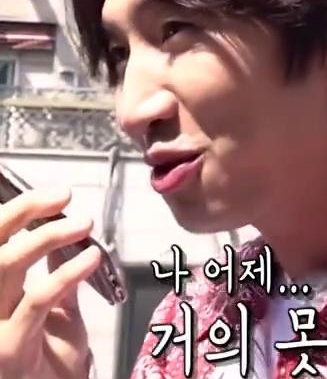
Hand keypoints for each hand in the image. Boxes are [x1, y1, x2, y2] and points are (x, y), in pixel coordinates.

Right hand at [0, 188, 101, 378]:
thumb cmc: (50, 360)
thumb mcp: (54, 307)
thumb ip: (54, 272)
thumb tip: (63, 232)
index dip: (13, 211)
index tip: (52, 194)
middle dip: (21, 212)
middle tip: (61, 196)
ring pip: (4, 265)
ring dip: (45, 238)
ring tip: (82, 223)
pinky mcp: (9, 346)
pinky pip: (36, 299)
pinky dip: (66, 274)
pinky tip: (91, 259)